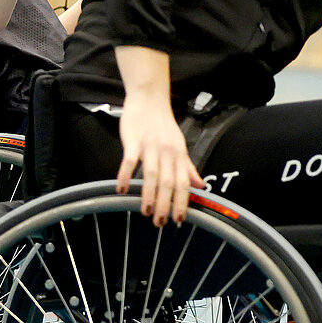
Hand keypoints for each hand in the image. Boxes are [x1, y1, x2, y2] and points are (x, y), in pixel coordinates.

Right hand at [116, 97, 205, 225]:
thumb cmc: (163, 126)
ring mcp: (150, 146)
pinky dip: (125, 175)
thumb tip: (201, 186)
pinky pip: (130, 160)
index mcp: (179, 155)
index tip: (180, 219)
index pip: (184, 182)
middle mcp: (167, 152)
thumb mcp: (180, 146)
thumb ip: (188, 167)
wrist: (149, 100)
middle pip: (169, 182)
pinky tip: (121, 190)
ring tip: (145, 212)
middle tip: (160, 222)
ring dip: (148, 194)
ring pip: (151, 174)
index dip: (183, 201)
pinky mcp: (134, 140)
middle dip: (166, 204)